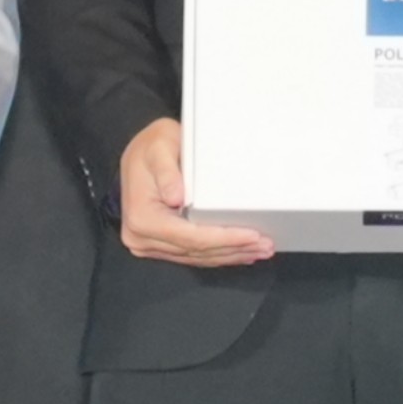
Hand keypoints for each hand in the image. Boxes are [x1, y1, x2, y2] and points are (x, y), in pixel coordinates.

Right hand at [118, 117, 275, 266]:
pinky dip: (218, 253)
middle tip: (265, 245)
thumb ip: (167, 172)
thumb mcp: (159, 148)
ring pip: (197, 257)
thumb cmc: (150, 147)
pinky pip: (192, 253)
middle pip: (197, 251)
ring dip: (230, 255)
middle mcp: (142, 236)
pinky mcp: (159, 244)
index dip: (224, 238)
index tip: (251, 235)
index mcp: (142, 217)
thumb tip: (176, 197)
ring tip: (259, 250)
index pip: (191, 237)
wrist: (137, 153)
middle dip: (234, 249)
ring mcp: (149, 243)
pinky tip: (239, 252)